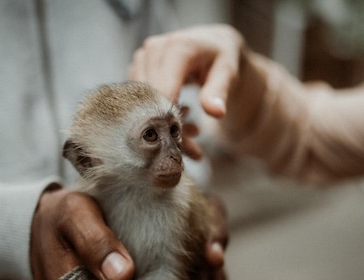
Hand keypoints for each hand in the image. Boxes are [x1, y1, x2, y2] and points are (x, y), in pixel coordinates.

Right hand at [129, 24, 266, 147]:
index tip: (187, 147)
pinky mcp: (135, 69)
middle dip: (169, 129)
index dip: (171, 121)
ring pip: (143, 105)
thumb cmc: (221, 58)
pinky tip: (180, 122)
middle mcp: (154, 49)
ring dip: (164, 126)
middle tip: (193, 151)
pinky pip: (140, 101)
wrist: (210, 44)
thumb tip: (215, 112)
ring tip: (191, 135)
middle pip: (151, 101)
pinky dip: (157, 117)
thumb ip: (219, 92)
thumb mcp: (228, 73)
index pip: (163, 92)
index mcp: (177, 48)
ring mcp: (141, 59)